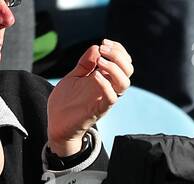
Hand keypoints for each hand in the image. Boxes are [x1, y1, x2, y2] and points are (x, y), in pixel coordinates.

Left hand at [47, 39, 133, 155]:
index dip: (119, 50)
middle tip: (103, 47)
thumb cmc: (67, 101)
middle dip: (118, 56)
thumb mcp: (75, 76)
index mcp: (106, 79)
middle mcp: (109, 88)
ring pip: (124, 84)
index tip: (104, 42)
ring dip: (114, 68)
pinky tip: (95, 75)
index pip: (123, 63)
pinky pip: (111, 97)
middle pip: (128, 71)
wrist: (58, 124)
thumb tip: (95, 48)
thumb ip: (86, 64)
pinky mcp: (99, 109)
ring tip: (100, 60)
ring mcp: (105, 99)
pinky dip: (105, 84)